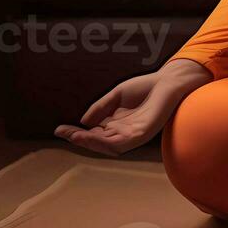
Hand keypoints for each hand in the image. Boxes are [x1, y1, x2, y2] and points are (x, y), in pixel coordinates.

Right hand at [54, 59, 212, 155]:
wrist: (168, 82)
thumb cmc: (145, 88)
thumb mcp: (116, 96)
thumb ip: (100, 108)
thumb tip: (82, 121)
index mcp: (116, 125)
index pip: (92, 133)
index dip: (76, 132)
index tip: (59, 129)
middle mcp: (123, 133)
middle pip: (97, 141)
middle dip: (79, 138)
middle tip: (63, 133)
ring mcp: (132, 135)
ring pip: (107, 145)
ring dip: (90, 142)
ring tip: (74, 136)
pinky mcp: (142, 134)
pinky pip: (121, 143)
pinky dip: (105, 142)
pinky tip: (93, 134)